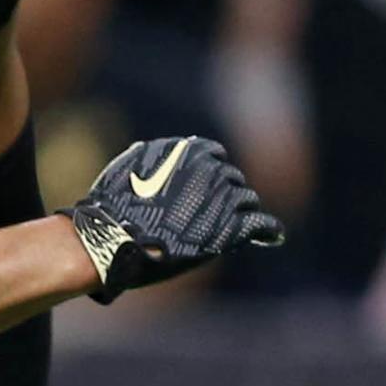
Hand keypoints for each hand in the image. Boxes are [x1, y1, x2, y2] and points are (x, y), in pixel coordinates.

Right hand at [66, 135, 281, 302]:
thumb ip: (145, 158)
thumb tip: (146, 148)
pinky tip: (274, 234)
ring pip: (246, 200)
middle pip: (230, 179)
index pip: (212, 155)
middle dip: (227, 193)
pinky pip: (259, 225)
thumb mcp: (125, 169)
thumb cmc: (112, 207)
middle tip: (222, 211)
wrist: (114, 238)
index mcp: (187, 151)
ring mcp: (222, 198)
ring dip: (245, 211)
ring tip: (246, 224)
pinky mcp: (230, 229)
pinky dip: (269, 229)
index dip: (212, 172)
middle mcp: (210, 170)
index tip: (210, 184)